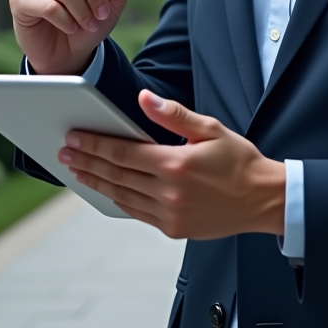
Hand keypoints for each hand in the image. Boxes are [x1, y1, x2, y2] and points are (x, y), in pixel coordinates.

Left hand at [57, 90, 286, 238]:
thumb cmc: (239, 161)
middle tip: (64, 152)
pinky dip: (117, 200)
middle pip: (116, 175)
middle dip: (87, 162)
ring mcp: (170, 214)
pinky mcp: (173, 228)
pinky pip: (137, 213)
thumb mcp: (210, 129)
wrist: (262, 199)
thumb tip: (144, 99)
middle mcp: (169, 192)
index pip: (124, 153)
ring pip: (122, 197)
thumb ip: (173, 115)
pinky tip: (107, 190)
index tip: (74, 138)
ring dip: (96, 183)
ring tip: (77, 171)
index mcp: (176, 165)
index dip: (95, 145)